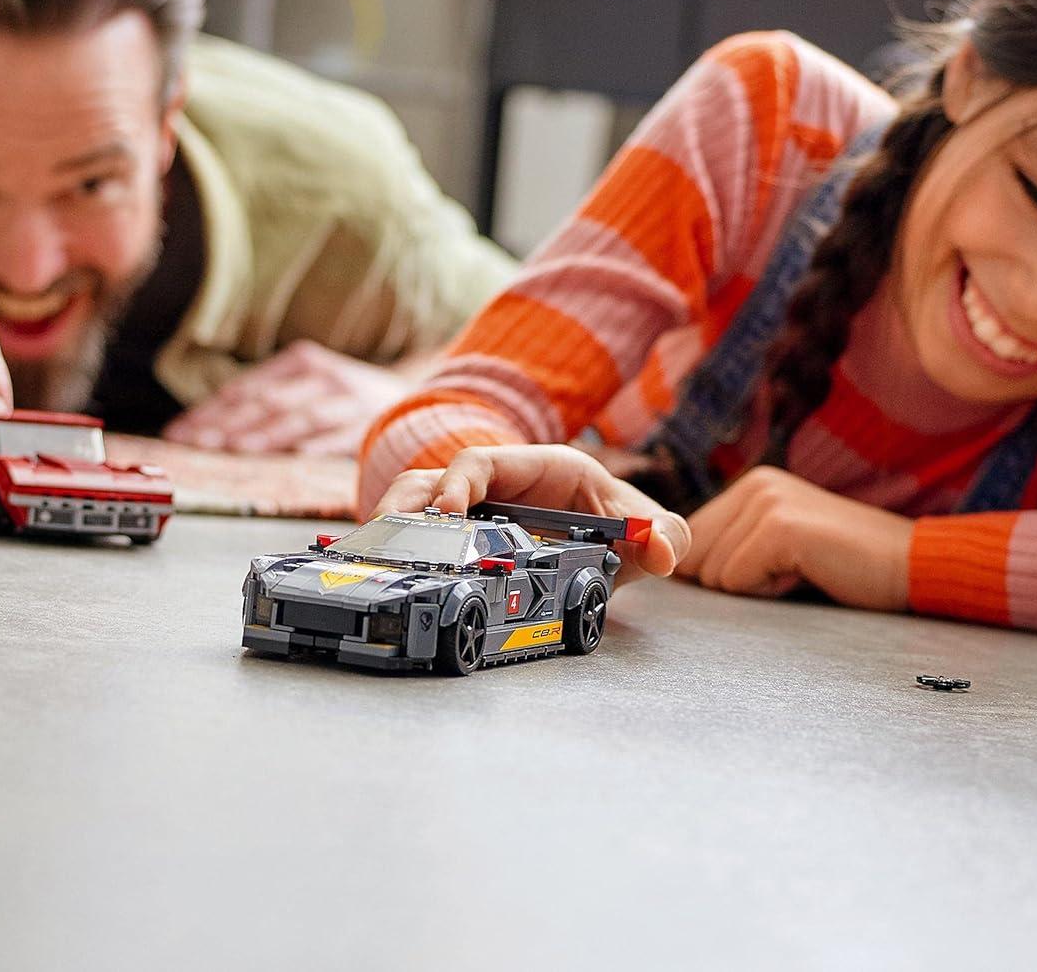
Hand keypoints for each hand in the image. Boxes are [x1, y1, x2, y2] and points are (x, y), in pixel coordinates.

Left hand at [161, 340, 408, 455]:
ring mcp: (345, 398)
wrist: (411, 390)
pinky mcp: (367, 422)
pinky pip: (339, 434)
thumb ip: (269, 395)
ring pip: (299, 416)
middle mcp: (321, 375)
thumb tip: (212, 420)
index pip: (246, 387)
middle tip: (196, 444)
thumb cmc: (347, 393)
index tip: (180, 432)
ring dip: (266, 433)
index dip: (211, 410)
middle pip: (266, 401)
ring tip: (236, 448)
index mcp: (300, 361)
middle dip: (227, 424)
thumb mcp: (308, 381)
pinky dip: (318, 443)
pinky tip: (297, 452)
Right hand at [371, 443, 690, 579]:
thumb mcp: (645, 527)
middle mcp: (496, 484)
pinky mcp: (461, 540)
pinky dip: (400, 551)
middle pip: (429, 480)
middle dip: (403, 504)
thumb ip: (664, 535)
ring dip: (392, 526)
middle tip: (386, 537)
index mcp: (536, 468)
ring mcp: (472, 512)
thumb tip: (664, 552)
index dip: (458, 482)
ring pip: (414, 505)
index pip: (481, 461)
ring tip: (372, 557)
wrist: (612, 541)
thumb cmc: (620, 524)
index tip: (447, 512)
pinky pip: (419, 537)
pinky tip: (386, 575)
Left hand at [678, 466, 911, 609]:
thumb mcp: (778, 544)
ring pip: (714, 573)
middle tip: (791, 569)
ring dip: (755, 586)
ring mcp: (766, 502)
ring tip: (801, 569)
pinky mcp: (779, 528)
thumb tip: (674, 568)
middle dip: (736, 579)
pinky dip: (768, 591)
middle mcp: (755, 484)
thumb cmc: (845, 563)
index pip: (691, 537)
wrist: (909, 564)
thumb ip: (731, 545)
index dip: (719, 569)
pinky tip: (805, 574)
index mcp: (751, 484)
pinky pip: (736, 581)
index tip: (769, 568)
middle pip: (696, 556)